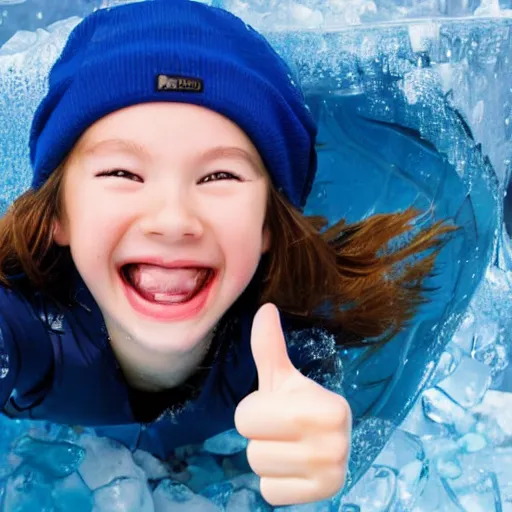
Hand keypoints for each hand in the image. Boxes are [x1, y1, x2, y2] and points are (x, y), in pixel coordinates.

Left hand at [234, 303, 351, 506]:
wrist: (328, 442)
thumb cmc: (300, 404)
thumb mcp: (283, 377)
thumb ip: (268, 346)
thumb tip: (265, 309)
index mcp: (329, 407)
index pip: (247, 416)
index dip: (254, 410)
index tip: (278, 408)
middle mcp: (337, 443)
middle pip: (251, 446)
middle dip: (259, 435)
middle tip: (280, 429)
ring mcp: (332, 473)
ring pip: (259, 469)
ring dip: (267, 457)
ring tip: (288, 447)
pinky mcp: (325, 495)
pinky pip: (270, 493)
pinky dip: (276, 482)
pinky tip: (293, 468)